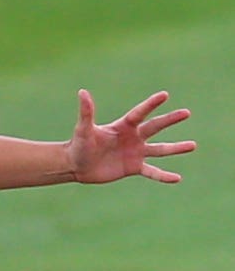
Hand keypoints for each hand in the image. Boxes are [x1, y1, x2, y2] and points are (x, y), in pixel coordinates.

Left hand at [69, 89, 195, 183]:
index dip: (151, 104)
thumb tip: (82, 92)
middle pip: (155, 127)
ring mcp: (135, 153)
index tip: (164, 95)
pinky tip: (177, 178)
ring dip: (175, 148)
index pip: (140, 113)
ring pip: (159, 149)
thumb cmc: (78, 145)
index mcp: (122, 126)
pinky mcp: (133, 168)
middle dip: (170, 120)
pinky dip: (163, 176)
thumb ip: (86, 112)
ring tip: (193, 145)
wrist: (76, 165)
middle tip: (186, 112)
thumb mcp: (83, 129)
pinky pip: (152, 172)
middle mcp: (132, 137)